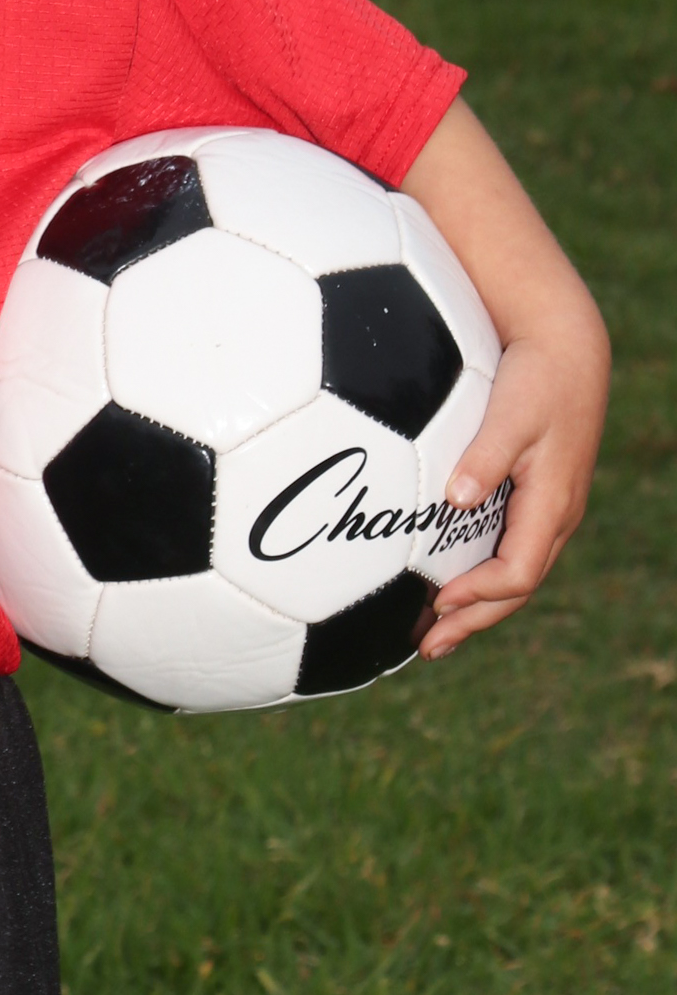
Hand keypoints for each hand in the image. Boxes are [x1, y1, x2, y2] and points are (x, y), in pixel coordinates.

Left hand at [420, 326, 608, 659]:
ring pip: (514, 573)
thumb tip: (457, 498)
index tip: (435, 602)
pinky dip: (482, 576)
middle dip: (474, 621)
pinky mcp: (536, 495)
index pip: (517, 573)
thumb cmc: (537, 377)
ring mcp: (548, 508)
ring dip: (477, 606)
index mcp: (552, 504)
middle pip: (516, 588)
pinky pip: (511, 550)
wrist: (566, 347)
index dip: (477, 596)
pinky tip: (448, 578)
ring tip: (433, 630)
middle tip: (427, 648)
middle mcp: (555, 516)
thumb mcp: (511, 414)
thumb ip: (484, 456)